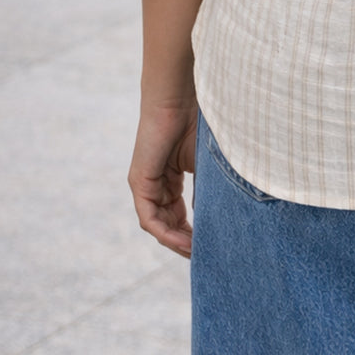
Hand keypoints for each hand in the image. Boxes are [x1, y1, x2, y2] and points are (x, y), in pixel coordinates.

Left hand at [128, 98, 199, 258]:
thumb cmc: (197, 122)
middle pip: (168, 223)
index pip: (179, 214)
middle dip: (186, 242)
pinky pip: (149, 218)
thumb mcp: (206, 164)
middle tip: (205, 257)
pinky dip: (166, 232)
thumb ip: (207, 190)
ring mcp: (145, 184)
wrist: (179, 97)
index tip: (211, 245)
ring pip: (158, 225)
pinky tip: (184, 241)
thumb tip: (216, 219)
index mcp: (171, 177)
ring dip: (177, 242)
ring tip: (197, 253)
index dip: (194, 231)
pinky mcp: (139, 182)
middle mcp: (155, 183)